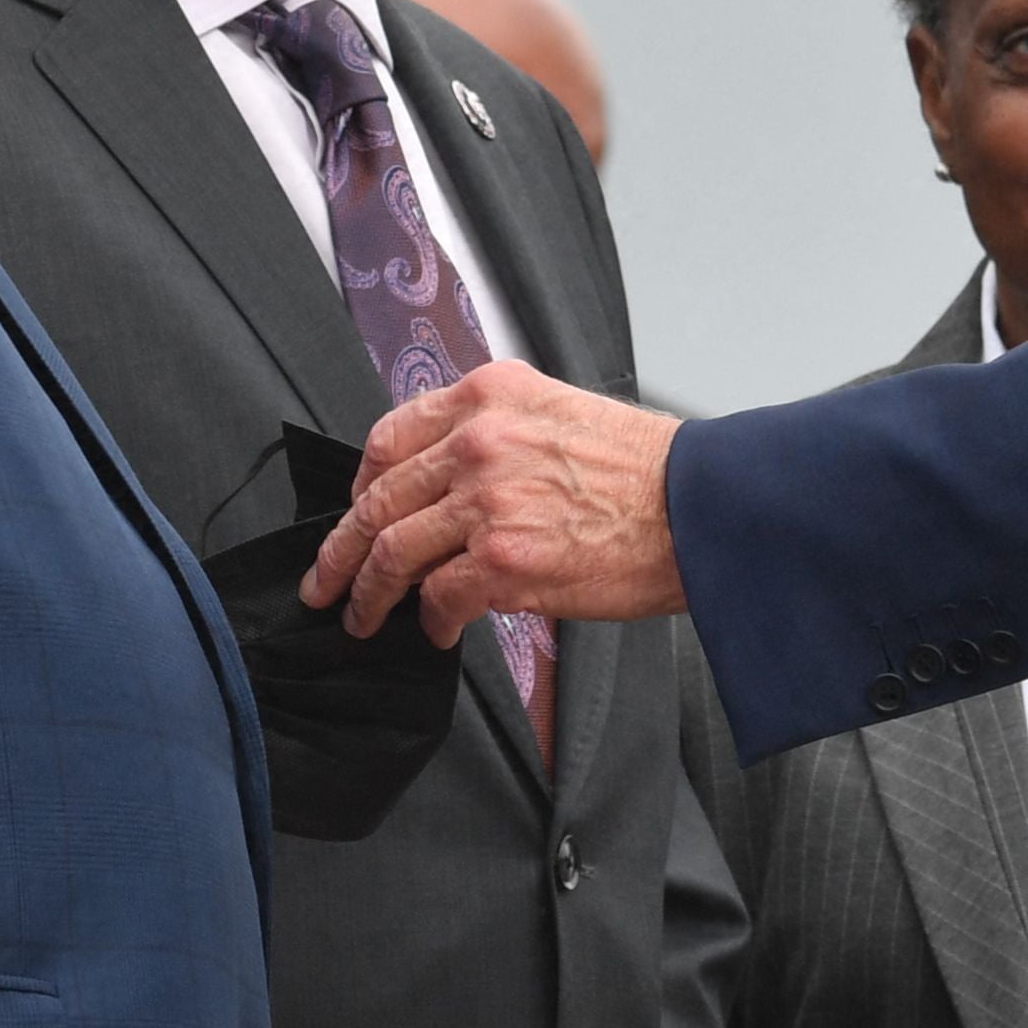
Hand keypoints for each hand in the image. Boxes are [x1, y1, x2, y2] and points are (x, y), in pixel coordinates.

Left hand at [306, 363, 684, 640]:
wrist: (701, 507)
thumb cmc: (645, 469)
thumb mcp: (558, 412)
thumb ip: (494, 432)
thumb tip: (445, 482)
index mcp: (488, 396)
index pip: (389, 438)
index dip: (359, 486)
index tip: (352, 514)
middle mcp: (479, 441)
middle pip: (378, 499)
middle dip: (342, 551)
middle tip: (326, 582)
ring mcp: (488, 501)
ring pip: (394, 552)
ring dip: (370, 594)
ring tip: (365, 618)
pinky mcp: (505, 561)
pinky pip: (440, 597)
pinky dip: (430, 621)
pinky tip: (437, 631)